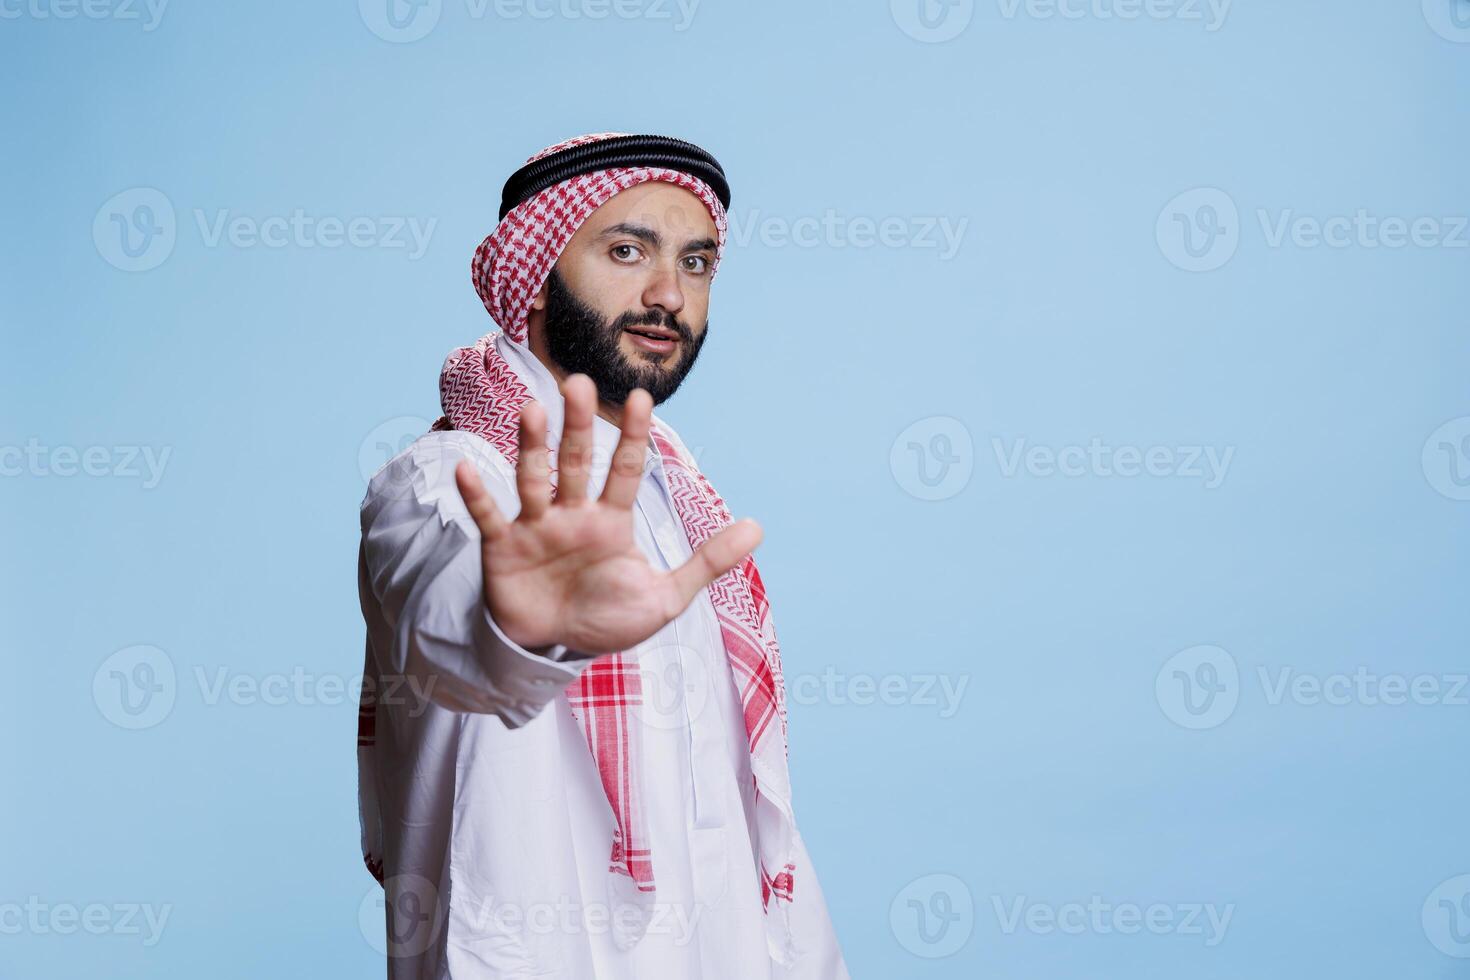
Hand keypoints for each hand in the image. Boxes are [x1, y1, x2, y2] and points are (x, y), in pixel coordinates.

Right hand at [453, 374, 762, 654]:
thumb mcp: (664, 596)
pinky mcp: (502, 548)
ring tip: (531, 410)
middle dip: (577, 425)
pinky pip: (488, 517)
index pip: (625, 470)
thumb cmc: (606, 617)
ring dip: (531, 446)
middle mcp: (572, 514)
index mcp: (610, 521)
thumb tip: (758, 527)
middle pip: (575, 462)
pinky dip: (477, 495)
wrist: (553, 650)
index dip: (633, 437)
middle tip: (579, 382)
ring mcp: (535, 527)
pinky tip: (466, 468)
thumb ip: (707, 562)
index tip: (641, 398)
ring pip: (533, 479)